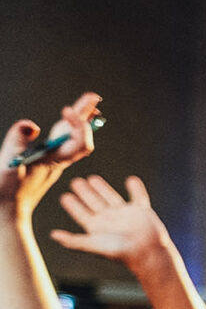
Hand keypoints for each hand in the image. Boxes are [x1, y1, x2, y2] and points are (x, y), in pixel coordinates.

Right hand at [0, 92, 100, 209]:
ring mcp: (54, 162)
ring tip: (89, 104)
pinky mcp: (47, 163)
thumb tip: (31, 125)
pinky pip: (64, 144)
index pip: (78, 142)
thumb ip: (17, 144)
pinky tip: (68, 124)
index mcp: (54, 162)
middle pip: (79, 137)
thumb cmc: (4, 191)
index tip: (67, 109)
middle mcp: (58, 161)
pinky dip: (69, 130)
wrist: (6, 212)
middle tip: (94, 96)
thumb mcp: (6, 165)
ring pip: (73, 140)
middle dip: (85, 116)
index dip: (78, 124)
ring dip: (80, 121)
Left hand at [54, 175, 167, 269]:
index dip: (73, 206)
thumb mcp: (93, 245)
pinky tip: (132, 180)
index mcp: (98, 227)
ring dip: (102, 188)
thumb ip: (74, 240)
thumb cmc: (121, 252)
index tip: (65, 197)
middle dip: (85, 193)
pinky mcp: (142, 211)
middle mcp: (111, 220)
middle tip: (76, 182)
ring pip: (111, 197)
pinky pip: (138, 197)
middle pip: (94, 203)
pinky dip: (136, 188)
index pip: (82, 213)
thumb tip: (53, 235)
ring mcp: (126, 215)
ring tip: (93, 179)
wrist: (147, 253)